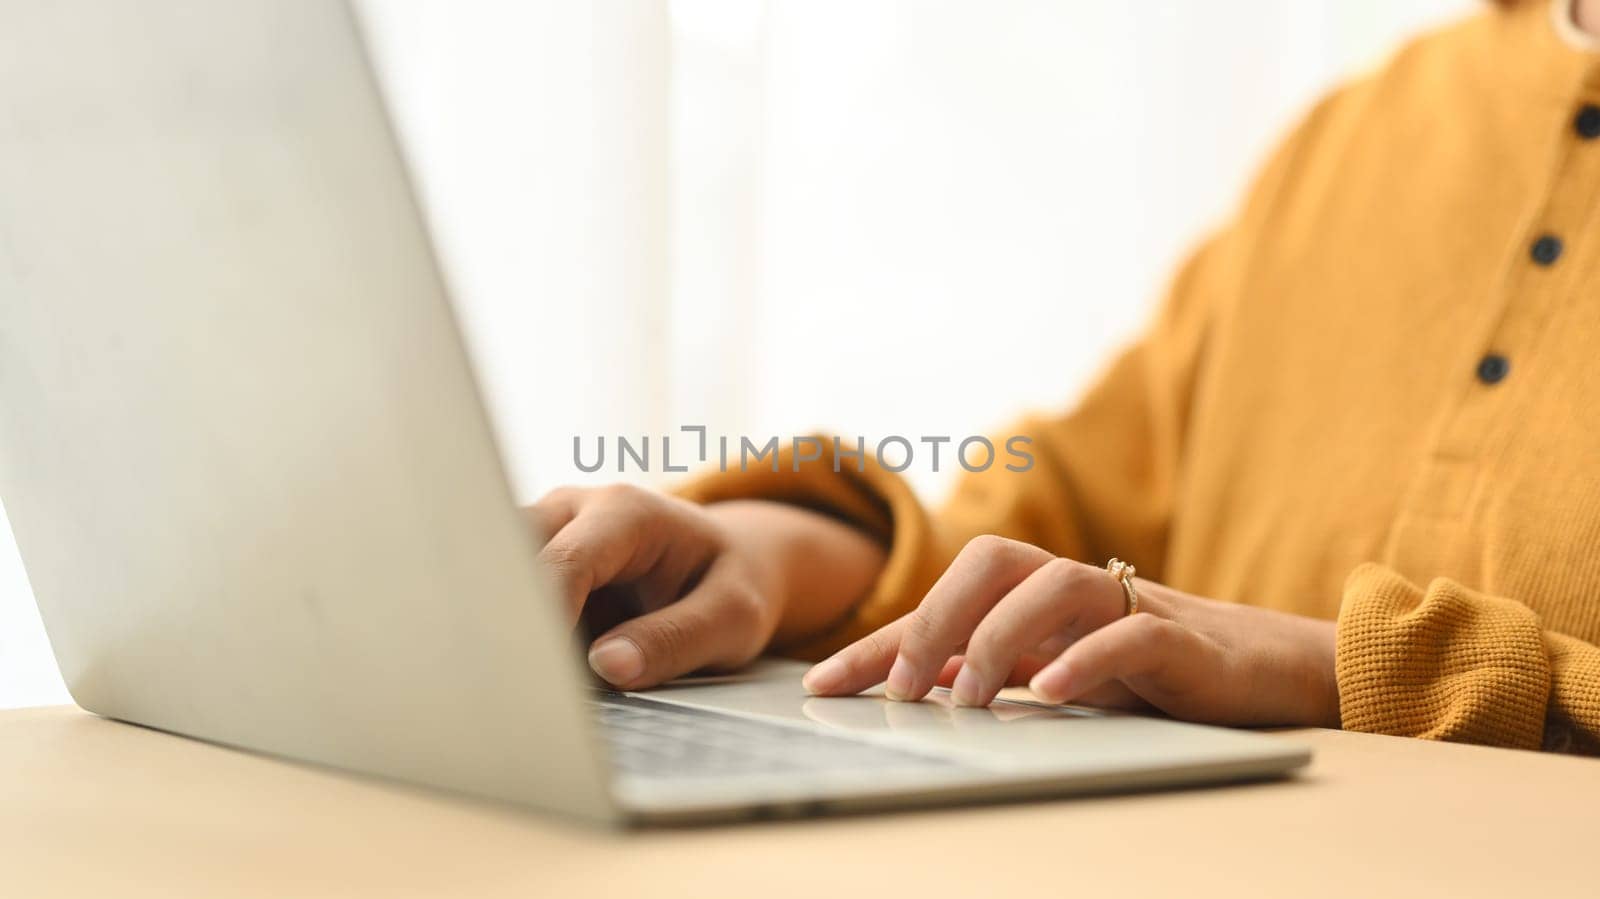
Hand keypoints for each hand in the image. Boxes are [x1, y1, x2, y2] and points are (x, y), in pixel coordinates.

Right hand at [526, 486, 883, 689]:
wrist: (733, 568)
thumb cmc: (733, 587)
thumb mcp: (733, 617)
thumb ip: (676, 639)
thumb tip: (607, 666)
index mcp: (625, 512)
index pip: (562, 562)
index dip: (544, 619)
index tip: (541, 677)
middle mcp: (574, 512)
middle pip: (506, 555)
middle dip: (505, 617)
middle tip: (518, 684)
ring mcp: (547, 537)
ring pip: (491, 574)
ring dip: (501, 627)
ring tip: (519, 685)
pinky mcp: (533, 570)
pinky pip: (503, 600)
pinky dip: (508, 636)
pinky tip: (520, 677)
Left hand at [801, 535, 1339, 726]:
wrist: (1264, 672)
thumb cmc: (1146, 672)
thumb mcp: (1051, 671)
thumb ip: (987, 668)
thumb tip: (906, 684)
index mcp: (1034, 595)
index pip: (941, 606)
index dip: (876, 642)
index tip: (819, 688)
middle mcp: (1073, 587)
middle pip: (989, 562)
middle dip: (932, 620)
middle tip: (898, 690)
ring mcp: (1126, 606)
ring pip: (1052, 584)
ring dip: (998, 639)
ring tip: (968, 700)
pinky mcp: (1178, 639)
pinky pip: (1127, 635)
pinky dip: (1085, 659)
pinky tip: (1051, 695)